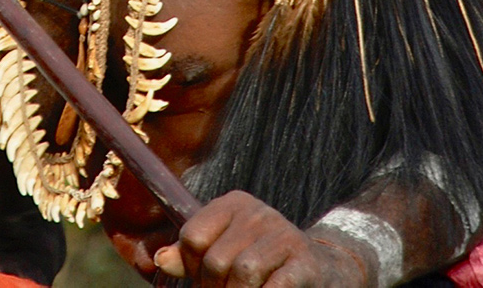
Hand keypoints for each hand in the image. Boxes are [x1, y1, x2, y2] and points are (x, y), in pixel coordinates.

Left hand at [153, 192, 365, 285]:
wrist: (322, 269)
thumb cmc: (263, 264)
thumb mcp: (225, 252)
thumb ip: (191, 257)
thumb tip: (160, 259)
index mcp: (233, 204)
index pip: (192, 236)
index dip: (191, 269)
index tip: (204, 282)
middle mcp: (257, 212)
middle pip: (215, 261)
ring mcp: (283, 233)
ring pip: (242, 273)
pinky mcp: (305, 260)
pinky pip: (274, 286)